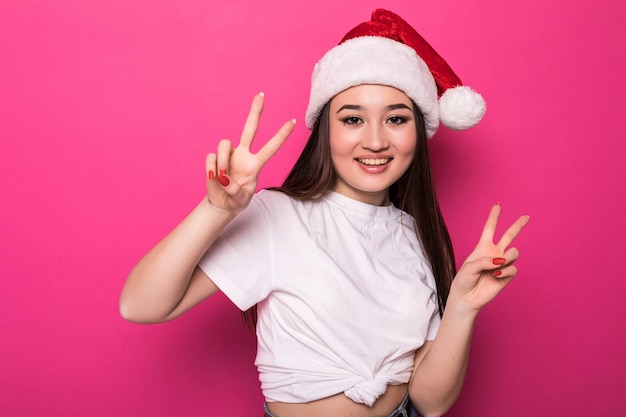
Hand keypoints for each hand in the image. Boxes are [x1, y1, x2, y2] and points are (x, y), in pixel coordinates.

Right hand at [205, 93, 294, 213]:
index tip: (293, 122)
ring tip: (222, 178)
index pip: (271, 147)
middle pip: (250, 128)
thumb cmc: (236, 200)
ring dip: (222, 161)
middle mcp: (243, 155)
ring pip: (224, 144)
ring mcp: (228, 156)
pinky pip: (211, 158)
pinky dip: (212, 169)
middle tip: (261, 94)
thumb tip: (225, 179)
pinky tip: (214, 178)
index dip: (282, 135)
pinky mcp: (214, 159)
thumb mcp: (241, 200)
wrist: (221, 204)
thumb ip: (236, 192)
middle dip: (255, 111)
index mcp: (255, 164)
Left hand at [449, 204, 529, 313]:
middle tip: (527, 216)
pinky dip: (506, 270)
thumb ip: (484, 260)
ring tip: (497, 266)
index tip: (498, 204)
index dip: (494, 216)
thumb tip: (501, 260)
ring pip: (514, 252)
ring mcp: (502, 264)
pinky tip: (496, 275)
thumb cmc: (464, 281)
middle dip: (518, 225)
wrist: (467, 298)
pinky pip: (513, 268)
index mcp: (483, 247)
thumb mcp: (469, 267)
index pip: (490, 228)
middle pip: (509, 235)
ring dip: (508, 256)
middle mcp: (494, 253)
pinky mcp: (507, 276)